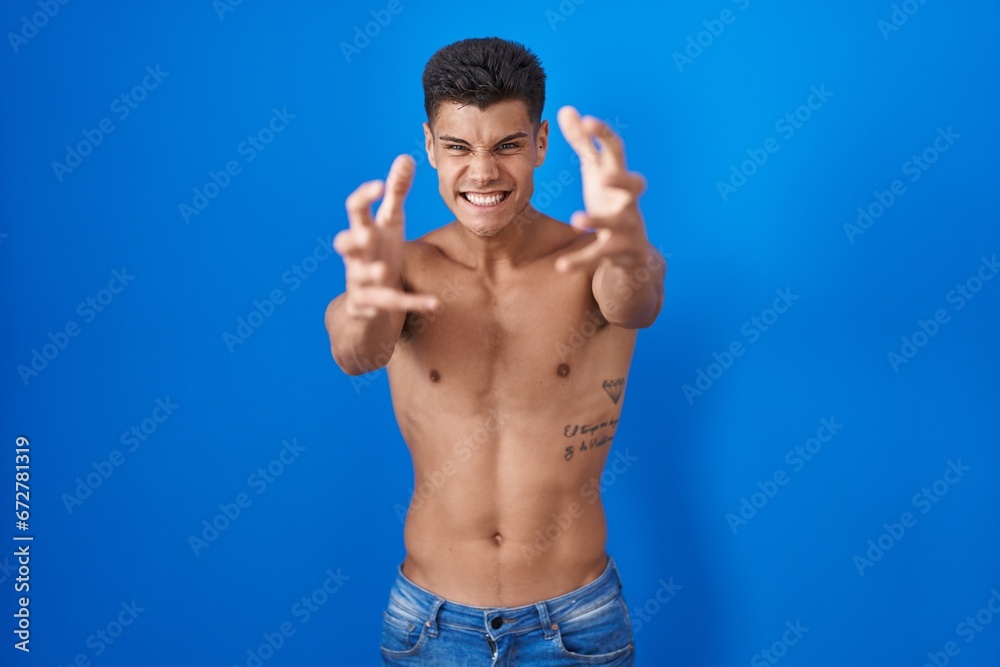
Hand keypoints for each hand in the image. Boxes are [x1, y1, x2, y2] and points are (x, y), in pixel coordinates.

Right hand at [334, 155, 439, 317]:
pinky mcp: (370, 305)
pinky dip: (413, 303)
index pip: (355, 211)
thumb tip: (406, 157)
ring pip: (359, 276)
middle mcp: (356, 255)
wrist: (367, 303)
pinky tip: (435, 303)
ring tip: (383, 270)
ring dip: (370, 272)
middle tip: (366, 235)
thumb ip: (396, 193)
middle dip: (353, 239)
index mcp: (363, 231)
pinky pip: (390, 303)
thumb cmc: (379, 253)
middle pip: (345, 244)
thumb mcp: (389, 223)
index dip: (364, 198)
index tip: (378, 185)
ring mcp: (359, 281)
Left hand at [554, 106, 649, 272]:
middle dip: (621, 179)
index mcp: (619, 177)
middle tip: (603, 176)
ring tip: (576, 220)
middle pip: (635, 186)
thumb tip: (566, 109)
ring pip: (617, 223)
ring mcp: (628, 226)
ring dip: (597, 221)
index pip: (616, 151)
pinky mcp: (621, 250)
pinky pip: (599, 255)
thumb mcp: (596, 172)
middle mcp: (628, 200)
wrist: (632, 251)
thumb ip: (582, 142)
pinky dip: (580, 260)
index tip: (587, 120)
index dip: (604, 135)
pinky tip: (561, 265)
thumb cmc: (611, 202)